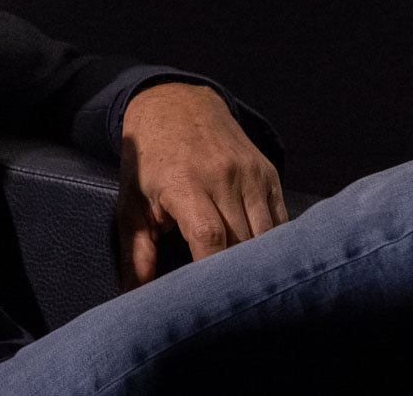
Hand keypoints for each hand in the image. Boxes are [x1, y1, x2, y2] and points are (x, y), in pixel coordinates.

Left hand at [118, 82, 287, 289]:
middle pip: (242, 243)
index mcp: (184, 183)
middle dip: (234, 277)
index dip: (212, 273)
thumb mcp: (131, 204)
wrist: (177, 105)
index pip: (209, 237)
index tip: (207, 302)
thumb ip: (136, 253)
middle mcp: (223, 176)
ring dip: (257, 265)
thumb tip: (136, 297)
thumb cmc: (148, 160)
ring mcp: (250, 174)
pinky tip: (260, 263)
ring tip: (244, 290)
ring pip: (267, 236)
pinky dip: (272, 246)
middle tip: (225, 306)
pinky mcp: (268, 174)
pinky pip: (280, 222)